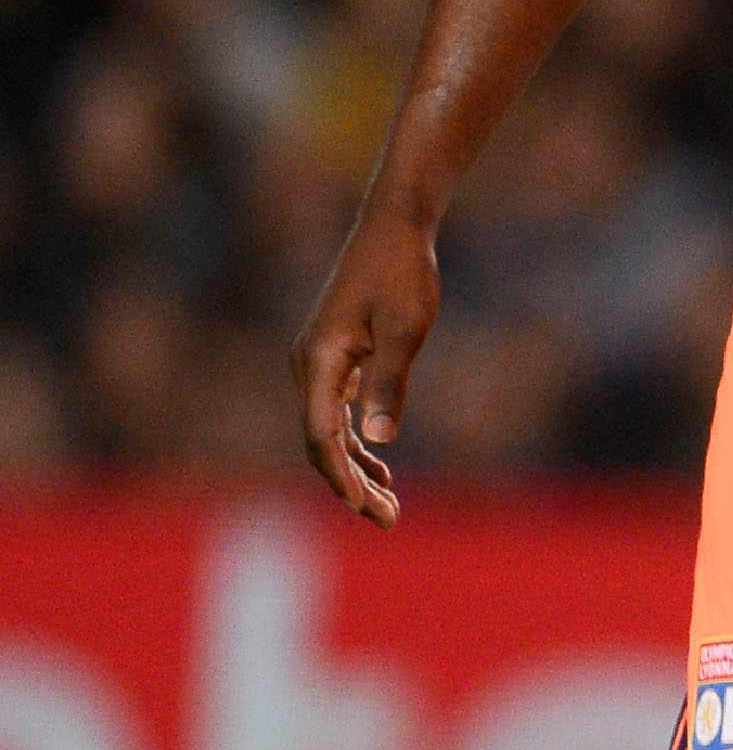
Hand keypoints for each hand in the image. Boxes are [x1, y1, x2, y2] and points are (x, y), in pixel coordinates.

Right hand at [296, 209, 439, 524]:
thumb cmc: (402, 274)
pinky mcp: (335, 357)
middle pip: (322, 442)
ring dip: (356, 470)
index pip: (322, 436)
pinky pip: (336, 412)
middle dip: (351, 485)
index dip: (342, 477)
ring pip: (328, 431)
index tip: (365, 510)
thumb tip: (377, 439)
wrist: (394, 228)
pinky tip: (380, 468)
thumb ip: (390, 383)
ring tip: (388, 508)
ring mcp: (318, 362)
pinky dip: (356, 443)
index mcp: (319, 361)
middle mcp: (308, 365)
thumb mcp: (406, 330)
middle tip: (388, 521)